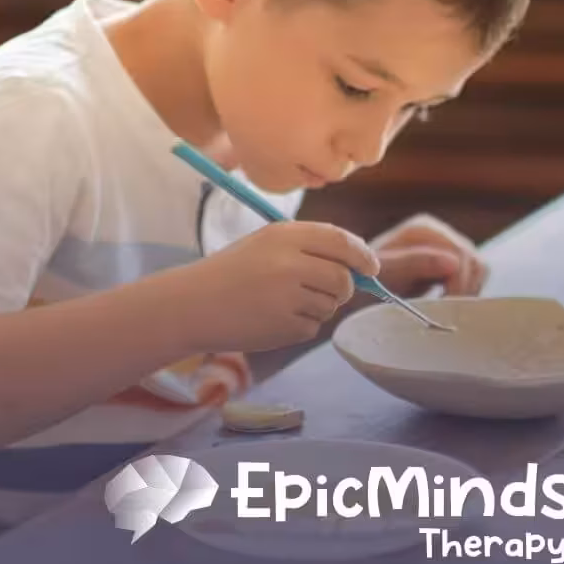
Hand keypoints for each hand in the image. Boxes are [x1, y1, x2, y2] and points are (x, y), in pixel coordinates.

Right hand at [188, 221, 379, 352]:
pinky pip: (312, 328)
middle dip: (343, 288)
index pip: (341, 241)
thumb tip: (360, 265)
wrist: (192, 304)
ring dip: (318, 307)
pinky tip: (272, 319)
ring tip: (282, 303)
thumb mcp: (267, 244)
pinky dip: (300, 326)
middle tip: (328, 291)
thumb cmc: (232, 272)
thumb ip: (311, 248)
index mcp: (286, 235)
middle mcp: (290, 263)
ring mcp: (288, 296)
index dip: (362, 255)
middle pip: (343, 278)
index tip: (371, 267)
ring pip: (330, 305)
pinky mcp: (284, 325)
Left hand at [369, 213, 487, 298]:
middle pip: (473, 262)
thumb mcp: (388, 270)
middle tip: (447, 314)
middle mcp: (439, 232)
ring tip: (446, 308)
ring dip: (467, 291)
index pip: (459, 255)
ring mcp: (448, 244)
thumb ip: (415, 263)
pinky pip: (475, 276)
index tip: (447, 308)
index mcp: (423, 230)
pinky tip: (447, 301)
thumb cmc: (368, 275)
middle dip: (463, 290)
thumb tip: (454, 262)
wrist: (361, 279)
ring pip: (479, 269)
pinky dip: (467, 290)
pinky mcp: (453, 259)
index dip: (457, 284)